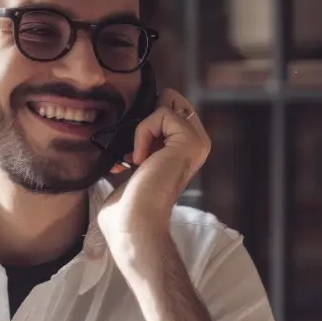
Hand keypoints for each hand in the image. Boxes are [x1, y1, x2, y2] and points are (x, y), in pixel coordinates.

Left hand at [98, 89, 209, 247]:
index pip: (166, 108)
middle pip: (171, 97)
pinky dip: (143, 133)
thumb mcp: (134, 164)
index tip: (131, 156)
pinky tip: (140, 159)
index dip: (144, 122)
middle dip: (146, 118)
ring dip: (142, 129)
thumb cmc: (128, 205)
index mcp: (185, 149)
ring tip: (138, 159)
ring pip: (167, 101)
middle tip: (136, 153)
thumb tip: (124, 124)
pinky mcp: (190, 141)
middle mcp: (196, 143)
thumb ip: (139, 142)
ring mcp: (197, 141)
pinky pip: (162, 113)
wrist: (133, 222)